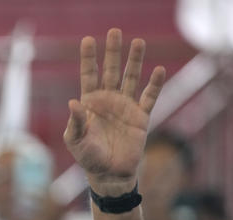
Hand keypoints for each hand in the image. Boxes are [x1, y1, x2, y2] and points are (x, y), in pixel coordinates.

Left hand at [64, 28, 165, 195]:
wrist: (109, 175)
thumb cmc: (88, 157)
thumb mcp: (76, 141)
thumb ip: (76, 122)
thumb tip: (74, 102)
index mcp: (90, 103)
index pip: (89, 75)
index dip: (88, 58)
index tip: (87, 39)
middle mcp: (109, 101)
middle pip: (110, 71)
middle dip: (112, 52)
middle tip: (115, 31)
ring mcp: (125, 107)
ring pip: (131, 78)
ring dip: (134, 61)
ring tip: (138, 42)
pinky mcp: (141, 118)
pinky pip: (149, 98)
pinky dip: (154, 84)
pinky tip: (158, 70)